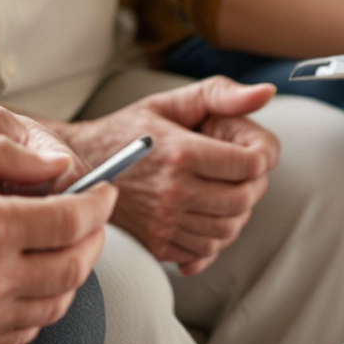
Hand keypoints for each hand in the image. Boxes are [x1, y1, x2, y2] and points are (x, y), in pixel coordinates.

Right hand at [0, 133, 111, 343]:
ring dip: (71, 276)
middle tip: (90, 221)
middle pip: (75, 267)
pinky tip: (28, 283)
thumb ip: (3, 157)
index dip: (98, 204)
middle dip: (93, 240)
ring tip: (64, 250)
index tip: (104, 193)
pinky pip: (22, 331)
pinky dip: (39, 308)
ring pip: (55, 305)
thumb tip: (58, 164)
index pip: (73, 221)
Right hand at [53, 79, 277, 274]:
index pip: (250, 164)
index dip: (263, 154)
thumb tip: (265, 93)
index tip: (254, 148)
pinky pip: (206, 250)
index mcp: (180, 153)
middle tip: (240, 169)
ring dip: (237, 210)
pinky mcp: (158, 244)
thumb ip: (220, 95)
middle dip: (254, 183)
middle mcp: (173, 191)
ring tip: (222, 188)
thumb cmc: (125, 132)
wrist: (78, 167)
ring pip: (230, 228)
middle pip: (245, 199)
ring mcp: (165, 222)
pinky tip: (204, 211)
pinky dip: (215, 234)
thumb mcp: (169, 103)